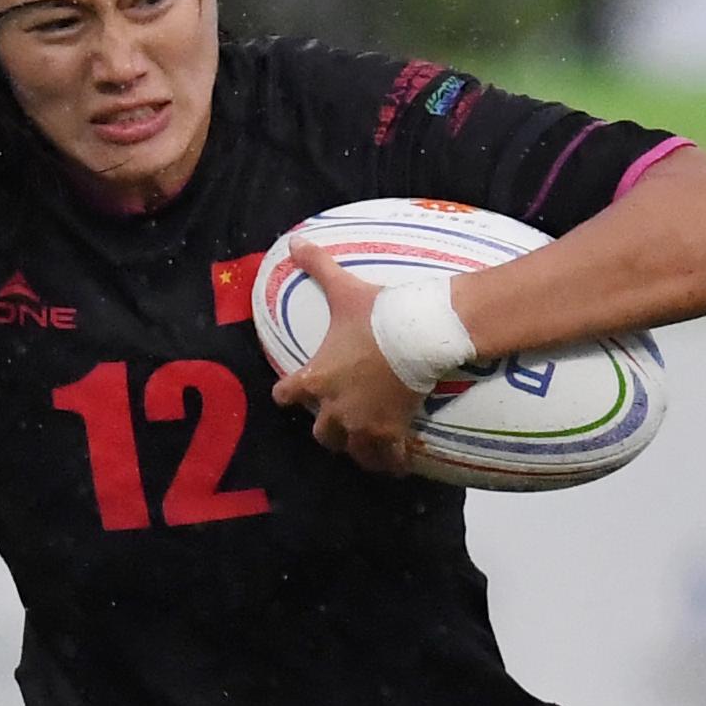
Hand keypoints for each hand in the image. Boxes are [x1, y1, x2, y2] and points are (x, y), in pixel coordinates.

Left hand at [265, 250, 428, 474]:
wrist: (419, 333)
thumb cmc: (377, 313)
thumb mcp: (343, 289)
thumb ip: (318, 267)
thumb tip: (296, 240)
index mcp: (316, 378)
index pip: (286, 395)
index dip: (288, 393)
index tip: (290, 393)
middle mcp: (334, 407)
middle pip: (321, 432)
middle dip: (328, 428)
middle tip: (339, 421)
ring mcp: (362, 424)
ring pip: (351, 450)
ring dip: (357, 448)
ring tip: (367, 446)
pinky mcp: (390, 433)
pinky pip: (387, 460)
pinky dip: (391, 463)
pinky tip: (397, 465)